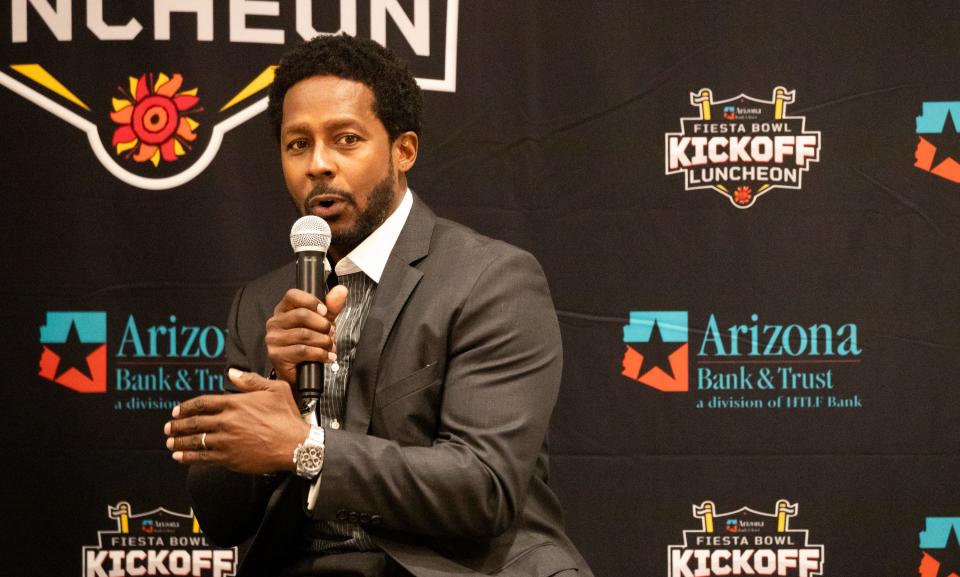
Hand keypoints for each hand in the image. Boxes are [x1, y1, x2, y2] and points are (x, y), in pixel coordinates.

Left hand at [164, 368, 309, 473]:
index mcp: (236, 403)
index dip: (187, 407)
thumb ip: (251, 381)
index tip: (177, 410)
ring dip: (180, 442)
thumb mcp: (275, 390)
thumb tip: (231, 374)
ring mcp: (226, 441)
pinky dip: (189, 457)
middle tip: (168, 428)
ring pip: (196, 441)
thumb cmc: (287, 417)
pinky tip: (180, 457)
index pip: (203, 403)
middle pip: (195, 423)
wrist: (295, 445)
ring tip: (170, 443)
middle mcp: (227, 421)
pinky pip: (203, 457)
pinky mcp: (229, 458)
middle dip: (178, 425)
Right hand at [265, 286, 347, 385]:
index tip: (325, 312)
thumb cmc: (309, 344)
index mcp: (283, 310)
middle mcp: (274, 323)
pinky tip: (327, 357)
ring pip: (304, 334)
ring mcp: (273, 340)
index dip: (311, 301)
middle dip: (323, 325)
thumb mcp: (322, 323)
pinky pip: (303, 351)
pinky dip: (320, 354)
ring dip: (324, 341)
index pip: (292, 295)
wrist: (300, 373)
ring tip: (330, 346)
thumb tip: (341, 290)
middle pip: (301, 315)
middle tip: (331, 333)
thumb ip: (331, 307)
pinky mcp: (276, 355)